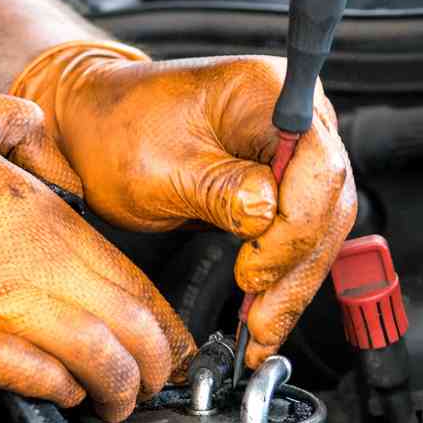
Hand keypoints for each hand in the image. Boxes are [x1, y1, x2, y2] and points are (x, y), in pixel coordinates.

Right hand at [0, 88, 194, 419]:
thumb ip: (27, 128)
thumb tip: (60, 158)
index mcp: (37, 214)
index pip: (132, 279)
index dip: (163, 319)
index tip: (172, 340)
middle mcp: (25, 267)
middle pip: (127, 329)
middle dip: (155, 365)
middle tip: (158, 381)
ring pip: (90, 363)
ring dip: (116, 389)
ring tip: (119, 401)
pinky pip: (28, 379)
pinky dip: (59, 390)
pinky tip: (63, 392)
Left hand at [11, 41, 356, 367]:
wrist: (95, 124)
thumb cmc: (118, 130)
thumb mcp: (158, 167)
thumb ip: (219, 190)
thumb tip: (267, 216)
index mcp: (266, 92)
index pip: (316, 167)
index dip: (293, 229)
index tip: (253, 272)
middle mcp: (294, 115)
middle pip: (327, 203)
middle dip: (296, 269)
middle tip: (263, 323)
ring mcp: (293, 149)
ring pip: (321, 227)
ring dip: (294, 282)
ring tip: (262, 330)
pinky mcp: (284, 181)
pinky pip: (300, 233)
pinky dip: (284, 275)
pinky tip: (265, 310)